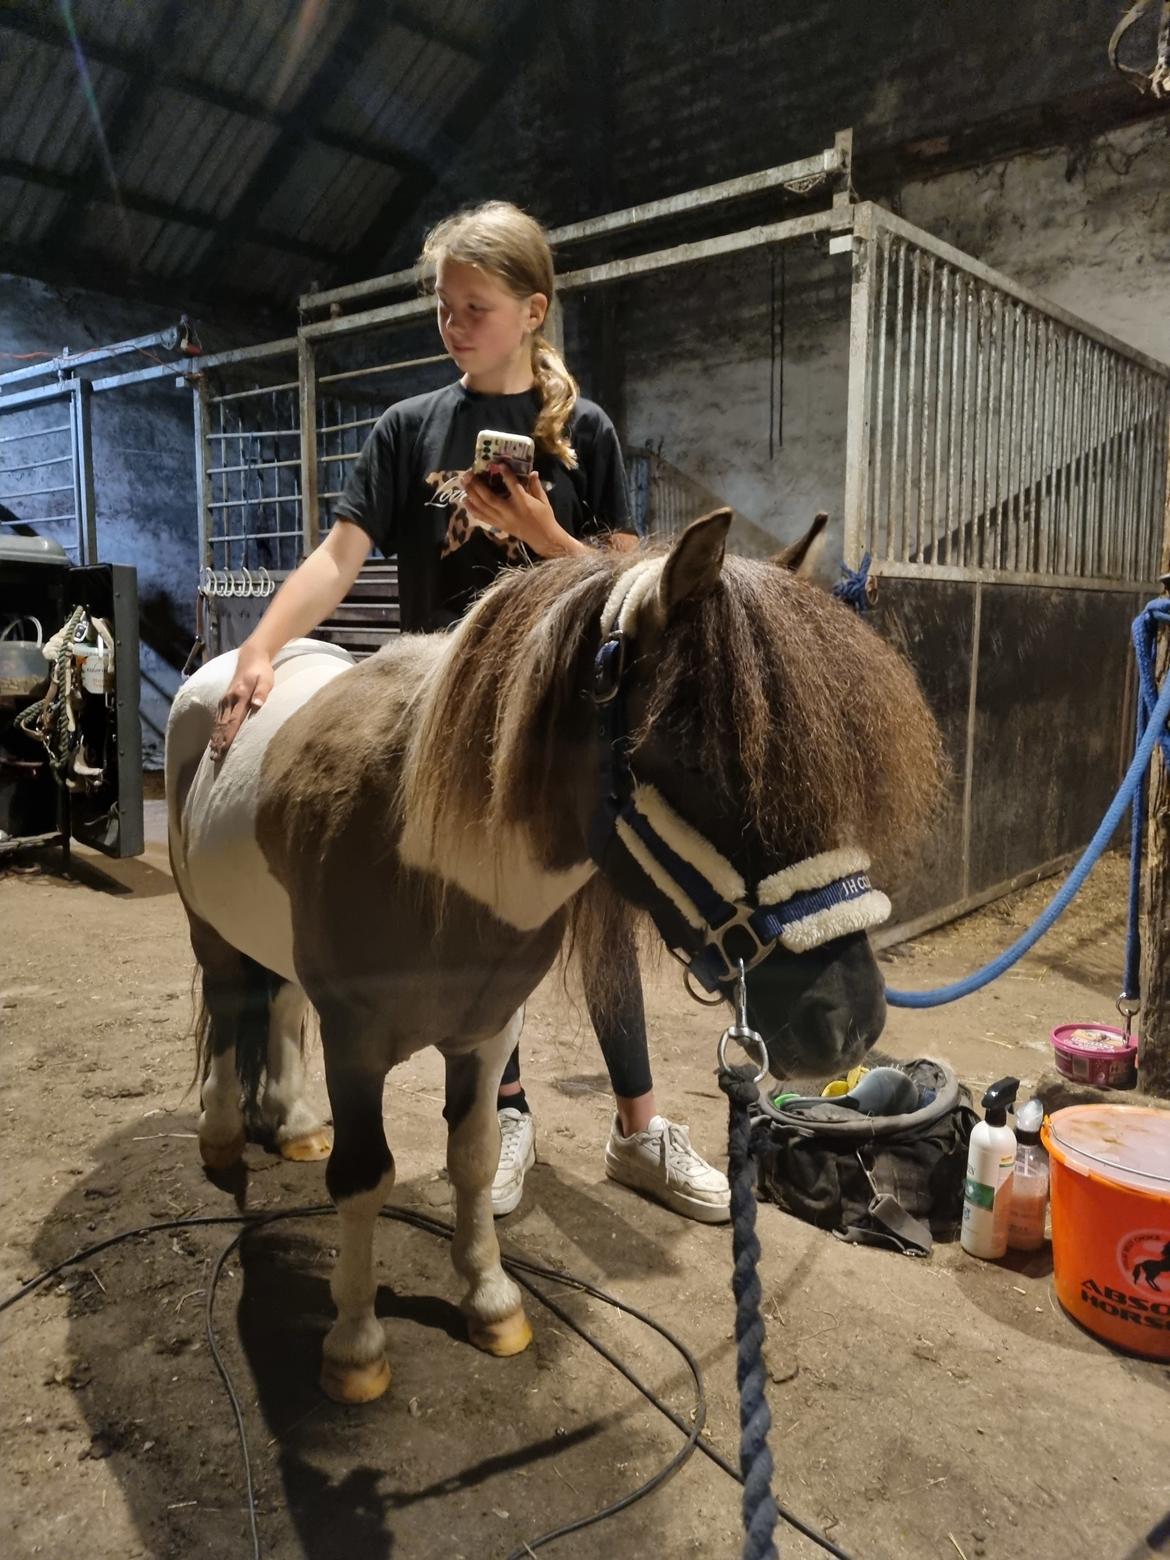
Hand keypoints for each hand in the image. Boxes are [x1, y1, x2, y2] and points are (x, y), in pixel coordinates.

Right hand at [209, 641, 273, 759]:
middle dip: (219, 742)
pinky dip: (215, 729)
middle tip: (216, 758)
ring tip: (213, 753)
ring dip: (215, 738)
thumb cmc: (262, 671)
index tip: (225, 749)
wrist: (251, 657)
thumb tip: (257, 705)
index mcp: (240, 696)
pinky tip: (213, 739)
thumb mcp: (266, 680)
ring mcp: (225, 699)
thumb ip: (262, 693)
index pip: (234, 721)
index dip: (229, 736)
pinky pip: (218, 717)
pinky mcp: (224, 699)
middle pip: (223, 724)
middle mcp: (229, 699)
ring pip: (219, 722)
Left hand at [460, 465, 584, 556]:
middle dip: (477, 485)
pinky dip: (472, 509)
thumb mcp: (543, 500)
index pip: (513, 486)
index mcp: (523, 503)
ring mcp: (502, 519)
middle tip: (469, 473)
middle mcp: (510, 511)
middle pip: (489, 497)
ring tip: (463, 483)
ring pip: (483, 506)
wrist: (542, 538)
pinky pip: (482, 517)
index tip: (498, 464)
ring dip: (471, 494)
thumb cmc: (544, 517)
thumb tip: (532, 471)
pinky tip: (464, 500)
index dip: (505, 474)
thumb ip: (536, 485)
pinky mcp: (498, 525)